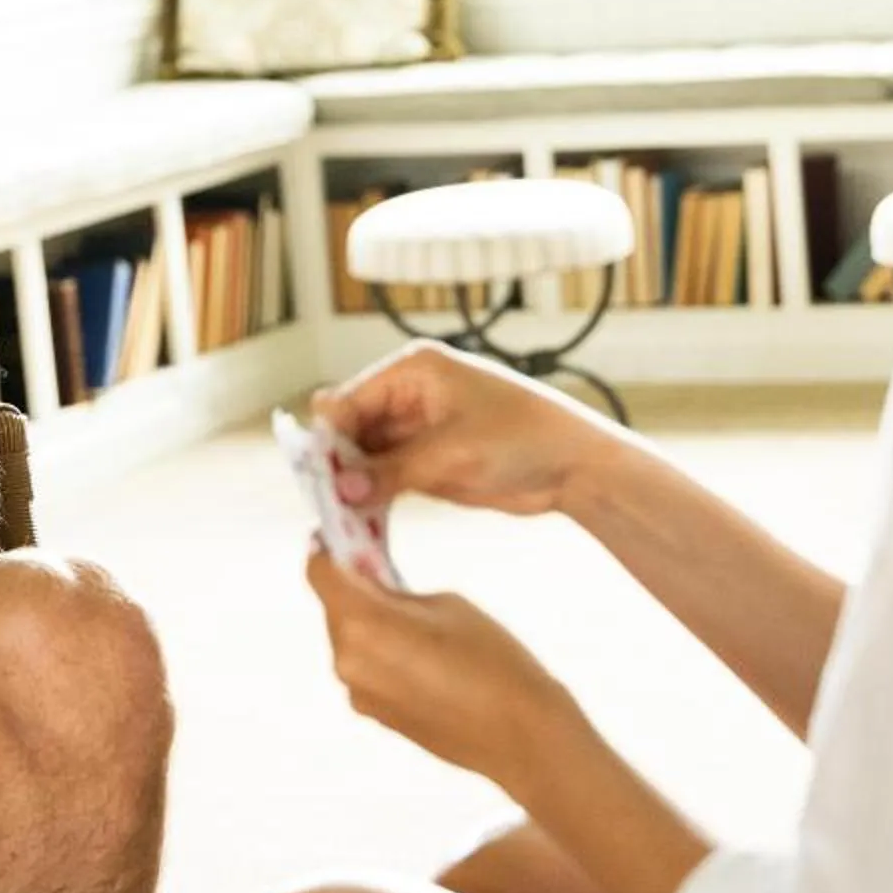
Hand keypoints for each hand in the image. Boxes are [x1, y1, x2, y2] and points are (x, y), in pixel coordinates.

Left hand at [305, 546, 580, 788]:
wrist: (520, 735)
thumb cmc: (494, 665)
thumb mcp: (446, 604)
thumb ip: (399, 591)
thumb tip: (375, 587)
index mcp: (364, 624)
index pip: (319, 572)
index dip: (329, 549)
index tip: (343, 537)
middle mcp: (349, 661)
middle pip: (333, 607)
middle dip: (354, 585)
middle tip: (383, 566)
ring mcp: (359, 693)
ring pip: (349, 639)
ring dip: (367, 621)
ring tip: (410, 613)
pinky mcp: (374, 714)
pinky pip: (365, 668)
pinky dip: (379, 651)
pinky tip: (418, 651)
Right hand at [312, 342, 604, 518]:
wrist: (575, 466)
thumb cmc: (522, 439)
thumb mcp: (451, 453)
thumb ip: (392, 470)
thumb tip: (342, 488)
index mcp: (414, 370)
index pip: (351, 400)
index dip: (330, 440)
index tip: (316, 478)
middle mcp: (410, 395)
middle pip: (354, 429)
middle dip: (340, 466)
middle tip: (325, 505)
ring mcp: (419, 430)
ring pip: (367, 457)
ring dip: (356, 486)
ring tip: (340, 519)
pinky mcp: (429, 461)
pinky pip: (387, 477)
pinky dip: (376, 497)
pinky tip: (363, 521)